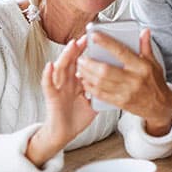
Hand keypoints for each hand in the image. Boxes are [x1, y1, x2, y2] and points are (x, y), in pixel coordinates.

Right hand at [26, 39, 95, 166]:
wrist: (65, 133)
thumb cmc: (79, 116)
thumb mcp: (95, 100)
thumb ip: (105, 89)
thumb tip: (123, 81)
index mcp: (78, 80)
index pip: (83, 62)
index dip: (88, 51)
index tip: (96, 39)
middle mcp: (67, 81)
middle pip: (72, 61)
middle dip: (78, 49)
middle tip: (85, 37)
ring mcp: (58, 87)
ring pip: (60, 68)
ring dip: (65, 56)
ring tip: (72, 45)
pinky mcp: (51, 97)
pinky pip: (47, 84)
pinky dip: (47, 75)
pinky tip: (50, 66)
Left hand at [77, 29, 171, 135]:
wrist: (160, 106)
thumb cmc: (155, 83)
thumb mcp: (154, 63)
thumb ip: (146, 46)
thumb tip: (144, 31)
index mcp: (141, 67)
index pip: (121, 52)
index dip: (107, 43)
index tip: (95, 36)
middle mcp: (133, 79)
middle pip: (106, 70)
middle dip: (90, 63)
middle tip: (82, 57)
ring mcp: (126, 92)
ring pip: (101, 83)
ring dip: (87, 75)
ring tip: (81, 67)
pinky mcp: (120, 102)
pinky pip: (101, 95)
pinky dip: (90, 87)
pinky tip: (85, 81)